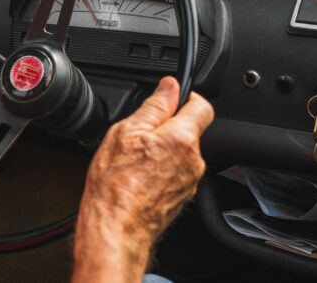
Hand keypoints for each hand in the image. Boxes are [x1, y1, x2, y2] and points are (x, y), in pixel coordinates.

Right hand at [72, 77, 213, 282]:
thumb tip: (169, 87)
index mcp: (182, 138)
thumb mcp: (125, 132)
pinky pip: (175, 174)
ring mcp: (189, 182)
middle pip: (189, 131)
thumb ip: (153, 106)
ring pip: (180, 153)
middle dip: (167, 128)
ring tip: (134, 160)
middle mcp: (194, 161)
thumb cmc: (115, 186)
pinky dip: (160, 171)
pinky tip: (137, 177)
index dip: (186, 97)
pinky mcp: (181, 198)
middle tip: (139, 135)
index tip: (170, 98)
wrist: (115, 229)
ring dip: (162, 151)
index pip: (202, 105)